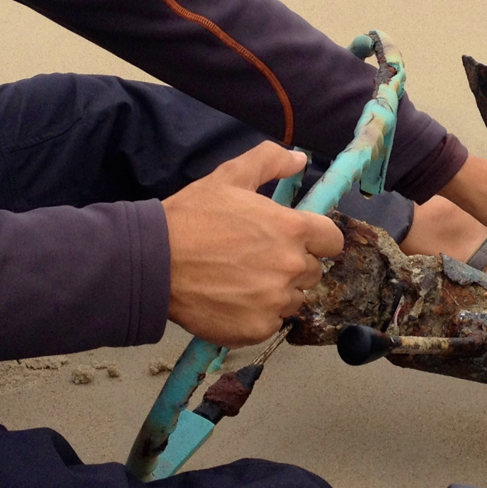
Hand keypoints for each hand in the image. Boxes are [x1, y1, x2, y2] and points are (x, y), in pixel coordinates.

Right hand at [161, 142, 343, 347]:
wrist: (153, 261)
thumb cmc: (191, 217)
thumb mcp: (230, 176)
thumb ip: (270, 161)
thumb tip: (299, 159)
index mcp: (293, 229)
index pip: (332, 241)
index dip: (316, 239)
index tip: (297, 240)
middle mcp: (291, 267)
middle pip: (313, 272)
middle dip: (292, 265)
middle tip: (256, 258)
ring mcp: (275, 301)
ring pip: (293, 299)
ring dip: (276, 292)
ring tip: (241, 279)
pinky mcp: (257, 328)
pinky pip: (271, 323)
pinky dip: (257, 315)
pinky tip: (232, 300)